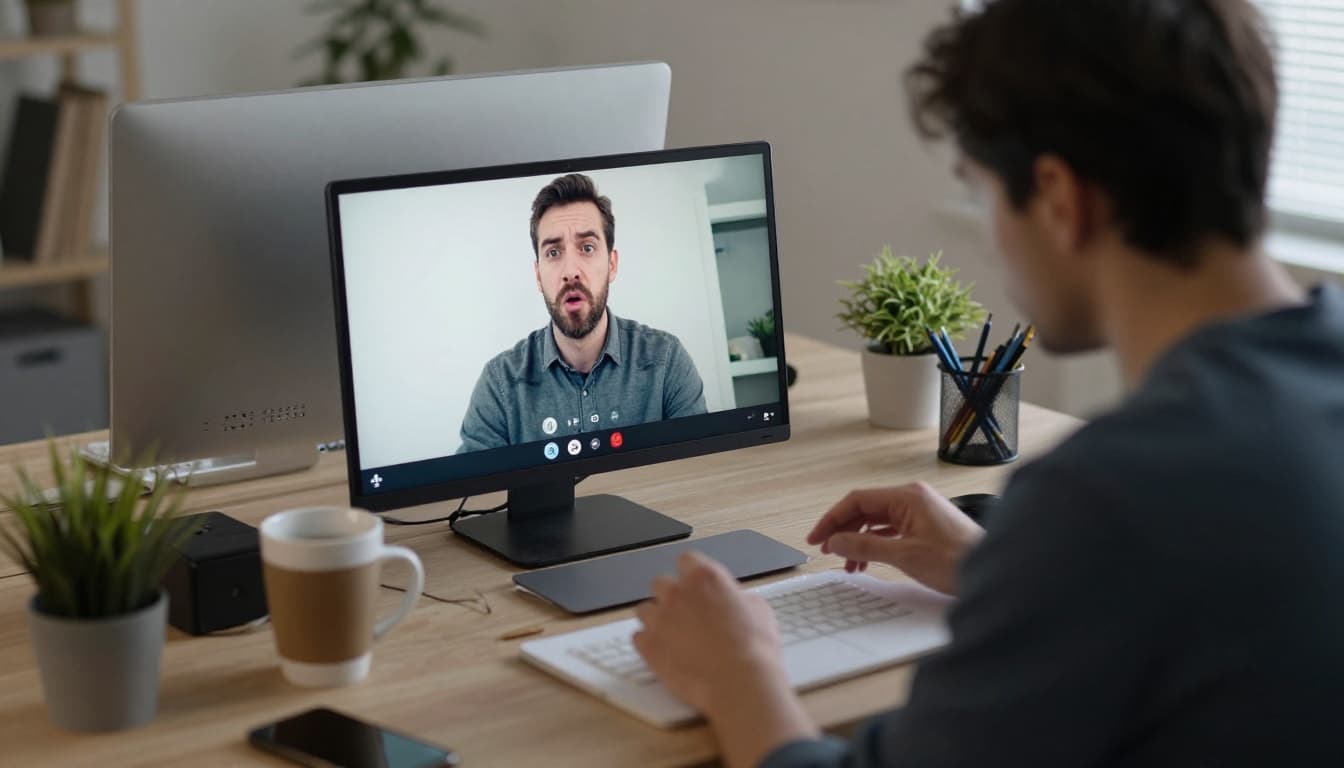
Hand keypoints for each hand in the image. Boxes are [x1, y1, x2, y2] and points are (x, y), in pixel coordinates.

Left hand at [633, 552, 816, 767]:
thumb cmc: (754, 647)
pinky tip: (665, 653)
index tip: (694, 585)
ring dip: (656, 619)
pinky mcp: (648, 645)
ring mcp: (659, 618)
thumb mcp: (759, 610)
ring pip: (645, 609)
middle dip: (670, 596)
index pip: (687, 560)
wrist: (738, 682)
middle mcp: (677, 592)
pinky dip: (649, 644)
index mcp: (705, 577)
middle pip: (660, 583)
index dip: (691, 574)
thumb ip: (737, 598)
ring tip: (673, 636)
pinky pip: (638, 637)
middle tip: (684, 613)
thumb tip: (734, 601)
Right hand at [807, 482, 984, 595]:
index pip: (858, 500)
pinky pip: (891, 530)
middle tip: (828, 551)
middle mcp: (913, 498)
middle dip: (844, 531)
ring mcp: (921, 511)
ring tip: (849, 564)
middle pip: (866, 509)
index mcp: (908, 496)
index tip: (818, 538)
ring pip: (877, 521)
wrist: (996, 574)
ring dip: (859, 540)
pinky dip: (876, 544)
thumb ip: (865, 545)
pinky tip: (869, 561)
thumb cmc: (958, 561)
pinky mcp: (927, 526)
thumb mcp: (904, 555)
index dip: (832, 519)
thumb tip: (836, 540)